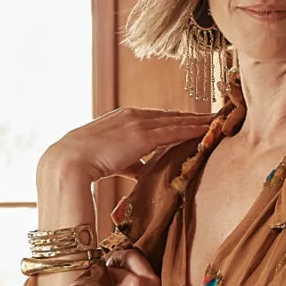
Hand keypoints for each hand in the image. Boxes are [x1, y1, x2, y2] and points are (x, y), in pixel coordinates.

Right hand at [39, 107, 210, 194]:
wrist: (68, 161)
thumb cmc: (82, 163)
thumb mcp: (109, 159)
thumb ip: (129, 163)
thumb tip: (142, 171)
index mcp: (121, 118)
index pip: (155, 117)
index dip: (174, 119)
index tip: (190, 121)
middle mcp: (132, 115)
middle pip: (169, 115)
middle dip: (190, 117)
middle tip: (212, 117)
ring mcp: (138, 123)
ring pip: (175, 120)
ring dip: (197, 121)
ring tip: (216, 121)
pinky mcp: (143, 135)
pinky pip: (174, 130)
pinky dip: (192, 129)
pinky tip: (207, 130)